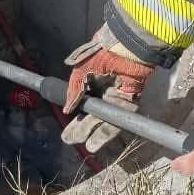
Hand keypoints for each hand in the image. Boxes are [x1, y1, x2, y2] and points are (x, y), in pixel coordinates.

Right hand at [60, 37, 153, 152]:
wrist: (124, 50)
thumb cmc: (102, 55)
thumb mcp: (80, 71)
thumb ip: (73, 91)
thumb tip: (66, 110)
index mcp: (92, 83)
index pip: (81, 105)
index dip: (74, 118)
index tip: (66, 131)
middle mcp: (103, 94)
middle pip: (90, 116)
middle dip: (80, 129)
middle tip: (69, 139)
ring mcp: (115, 101)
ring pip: (101, 122)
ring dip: (91, 133)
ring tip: (80, 144)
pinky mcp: (128, 106)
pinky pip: (115, 123)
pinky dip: (104, 134)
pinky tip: (93, 144)